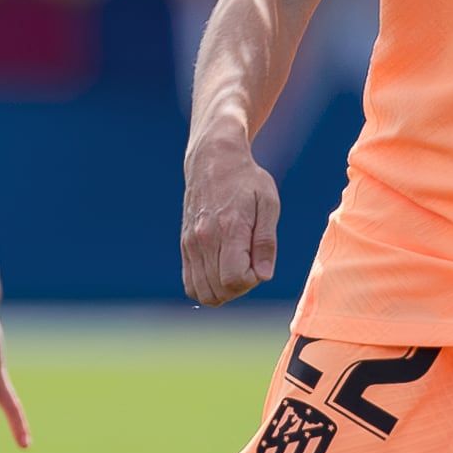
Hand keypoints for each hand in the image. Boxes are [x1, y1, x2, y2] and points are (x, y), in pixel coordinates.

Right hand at [181, 137, 278, 306]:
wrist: (212, 160)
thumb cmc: (246, 179)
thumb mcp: (268, 203)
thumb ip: (266, 242)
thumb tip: (264, 276)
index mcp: (228, 229)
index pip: (234, 280)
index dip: (251, 281)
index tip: (259, 262)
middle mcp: (204, 240)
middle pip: (218, 291)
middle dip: (240, 288)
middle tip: (251, 265)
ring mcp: (190, 244)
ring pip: (202, 292)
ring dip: (223, 291)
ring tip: (237, 269)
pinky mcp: (184, 245)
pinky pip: (190, 283)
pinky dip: (207, 287)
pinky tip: (222, 271)